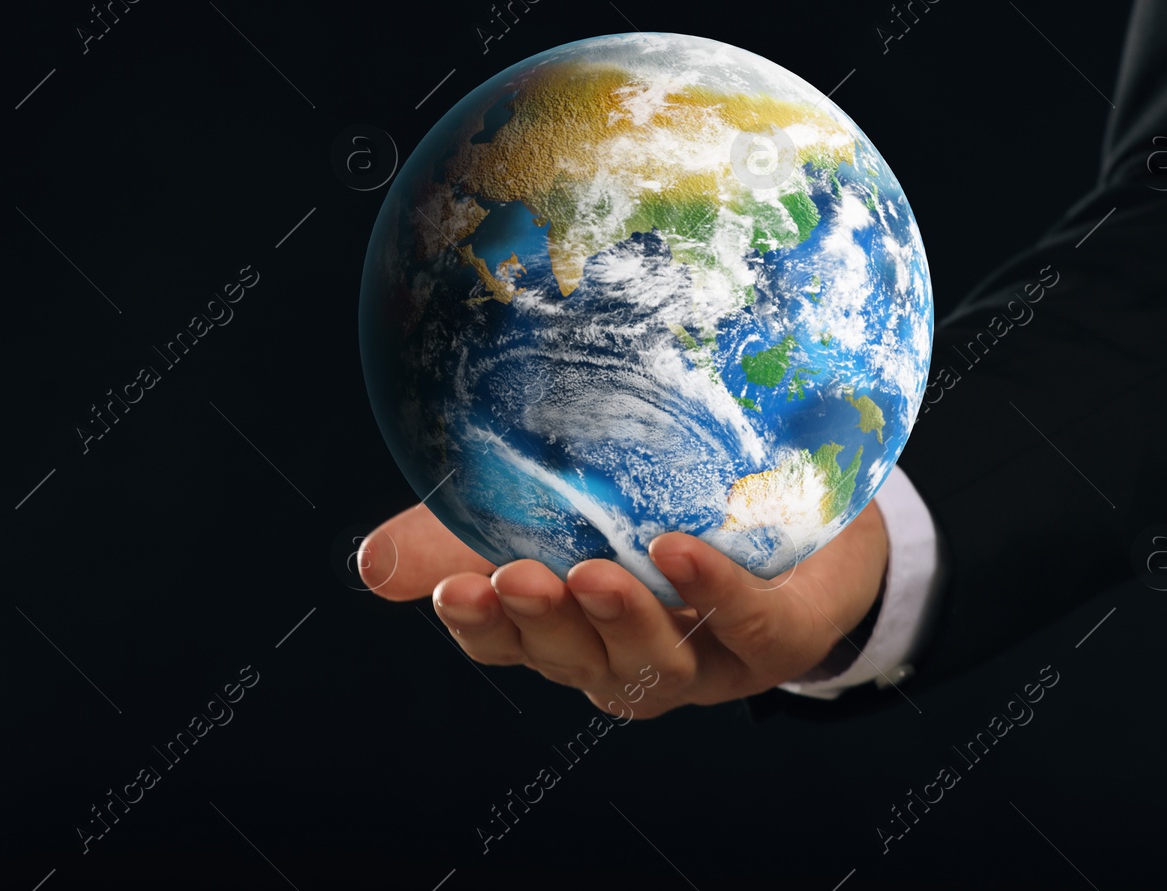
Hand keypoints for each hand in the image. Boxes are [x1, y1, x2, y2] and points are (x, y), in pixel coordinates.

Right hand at [357, 501, 889, 718]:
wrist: (797, 501)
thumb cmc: (656, 506)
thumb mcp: (550, 504)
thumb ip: (461, 532)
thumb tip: (369, 563)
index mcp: (570, 633)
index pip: (509, 645)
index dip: (480, 628)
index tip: (451, 590)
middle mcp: (632, 658)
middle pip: (577, 661)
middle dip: (544, 625)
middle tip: (513, 580)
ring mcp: (709, 654)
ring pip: (656, 665)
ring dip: (621, 621)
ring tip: (592, 574)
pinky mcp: (780, 631)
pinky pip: (750, 624)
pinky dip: (716, 591)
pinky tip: (683, 548)